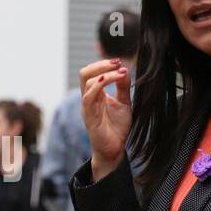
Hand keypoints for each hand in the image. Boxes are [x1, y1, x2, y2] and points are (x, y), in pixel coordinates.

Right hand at [78, 58, 131, 180]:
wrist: (114, 149)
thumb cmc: (117, 127)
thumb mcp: (124, 102)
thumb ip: (123, 87)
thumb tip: (124, 70)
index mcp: (95, 94)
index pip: (92, 72)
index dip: (104, 64)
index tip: (120, 62)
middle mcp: (89, 98)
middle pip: (85, 73)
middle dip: (101, 64)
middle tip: (118, 63)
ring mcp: (87, 106)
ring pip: (87, 81)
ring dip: (105, 73)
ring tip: (120, 72)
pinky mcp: (89, 116)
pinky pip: (88, 97)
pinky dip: (99, 85)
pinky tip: (109, 80)